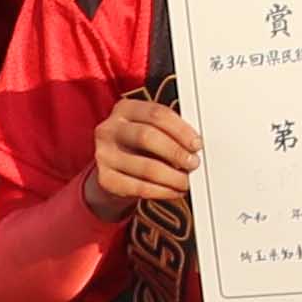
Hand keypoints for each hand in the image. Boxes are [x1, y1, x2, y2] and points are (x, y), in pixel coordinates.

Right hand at [81, 95, 198, 217]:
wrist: (114, 170)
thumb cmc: (141, 146)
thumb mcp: (152, 129)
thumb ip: (170, 131)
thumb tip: (196, 145)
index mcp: (125, 109)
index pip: (156, 113)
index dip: (180, 129)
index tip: (197, 143)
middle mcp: (109, 129)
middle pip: (147, 137)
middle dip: (175, 151)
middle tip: (194, 163)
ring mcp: (104, 155)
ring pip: (145, 167)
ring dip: (173, 177)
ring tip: (187, 181)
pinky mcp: (105, 179)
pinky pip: (139, 187)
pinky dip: (163, 191)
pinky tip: (175, 191)